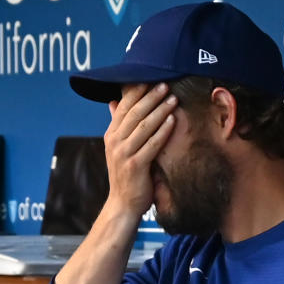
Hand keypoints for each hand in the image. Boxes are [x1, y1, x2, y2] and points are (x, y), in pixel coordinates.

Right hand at [103, 82, 178, 219]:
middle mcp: (114, 141)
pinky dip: (163, 130)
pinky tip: (172, 120)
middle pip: (134, 112)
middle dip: (151, 97)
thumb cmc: (126, 175)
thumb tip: (114, 102)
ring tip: (173, 98)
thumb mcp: (119, 148)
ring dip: (160, 110)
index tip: (150, 79)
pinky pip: (152, 144)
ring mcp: (124, 153)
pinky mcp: (135, 166)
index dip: (137, 91)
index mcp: (110, 134)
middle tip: (165, 84)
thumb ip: (119, 126)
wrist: (123, 204)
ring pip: (144, 126)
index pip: (123, 106)